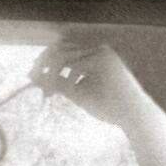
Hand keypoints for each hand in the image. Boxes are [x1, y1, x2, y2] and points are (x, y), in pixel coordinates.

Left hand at [29, 42, 154, 127]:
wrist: (134, 118)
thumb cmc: (110, 108)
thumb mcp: (79, 94)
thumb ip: (61, 84)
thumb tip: (37, 78)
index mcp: (93, 55)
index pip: (63, 50)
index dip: (45, 60)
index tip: (33, 73)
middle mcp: (98, 50)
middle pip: (61, 48)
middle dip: (44, 62)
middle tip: (31, 76)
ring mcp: (102, 53)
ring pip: (66, 56)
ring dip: (51, 72)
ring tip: (45, 89)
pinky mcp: (104, 60)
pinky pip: (75, 65)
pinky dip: (63, 78)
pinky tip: (57, 90)